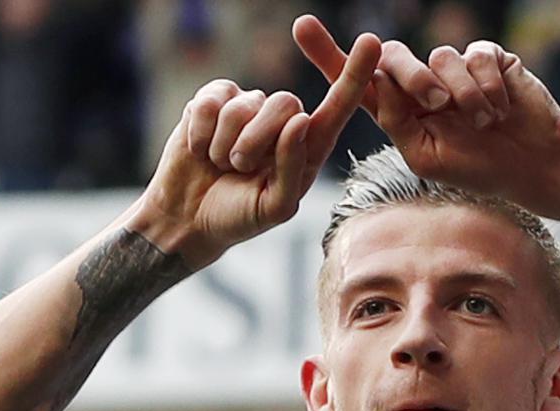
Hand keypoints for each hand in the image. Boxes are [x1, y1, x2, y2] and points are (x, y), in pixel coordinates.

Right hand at [132, 33, 381, 268]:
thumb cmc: (239, 216)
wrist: (187, 218)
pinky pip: (211, 103)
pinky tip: (199, 150)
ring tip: (220, 164)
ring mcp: (247, 107)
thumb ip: (294, 168)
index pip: (337, 107)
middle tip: (239, 169)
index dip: (354, 75)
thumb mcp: (275, 207)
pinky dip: (201, 135)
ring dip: (226, 146)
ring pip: (245, 106)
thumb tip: (301, 120)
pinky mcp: (213, 101)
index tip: (372, 42)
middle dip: (258, 141)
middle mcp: (282, 121)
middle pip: (286, 103)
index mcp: (308, 147)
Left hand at [293, 15, 559, 220]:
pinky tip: (502, 108)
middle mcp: (424, 84)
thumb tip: (377, 80)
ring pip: (439, 57)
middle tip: (435, 105)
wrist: (534, 168)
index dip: (329, 53)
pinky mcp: (489, 59)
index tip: (301, 28)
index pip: (360, 80)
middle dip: (409, 76)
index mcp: (401, 111)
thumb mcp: (424, 156)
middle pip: (393, 56)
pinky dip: (487, 86)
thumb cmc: (479, 170)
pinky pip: (476, 55)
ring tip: (484, 122)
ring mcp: (456, 69)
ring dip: (460, 94)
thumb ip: (395, 120)